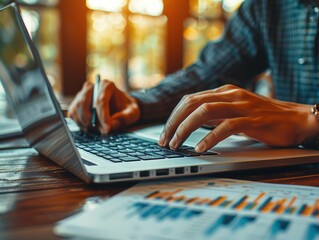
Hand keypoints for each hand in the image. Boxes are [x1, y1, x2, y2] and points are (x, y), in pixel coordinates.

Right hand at [67, 80, 139, 133]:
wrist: (121, 108)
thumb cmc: (126, 109)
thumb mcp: (132, 112)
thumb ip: (125, 117)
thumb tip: (112, 123)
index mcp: (106, 85)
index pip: (100, 100)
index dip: (102, 116)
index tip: (107, 129)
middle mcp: (92, 88)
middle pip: (83, 103)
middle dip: (92, 120)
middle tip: (102, 131)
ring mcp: (81, 95)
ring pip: (75, 109)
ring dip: (85, 123)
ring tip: (99, 129)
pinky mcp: (76, 104)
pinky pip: (72, 114)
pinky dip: (80, 123)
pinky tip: (91, 127)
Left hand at [158, 84, 318, 151]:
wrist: (296, 119)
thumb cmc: (263, 118)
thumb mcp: (234, 112)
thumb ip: (215, 114)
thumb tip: (191, 124)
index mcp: (223, 92)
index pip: (189, 100)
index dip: (174, 116)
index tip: (165, 133)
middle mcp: (230, 94)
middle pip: (192, 103)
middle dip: (174, 122)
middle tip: (165, 141)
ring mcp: (241, 105)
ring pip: (204, 111)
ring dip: (186, 129)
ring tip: (176, 144)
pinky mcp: (253, 119)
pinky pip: (226, 126)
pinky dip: (210, 138)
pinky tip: (200, 148)